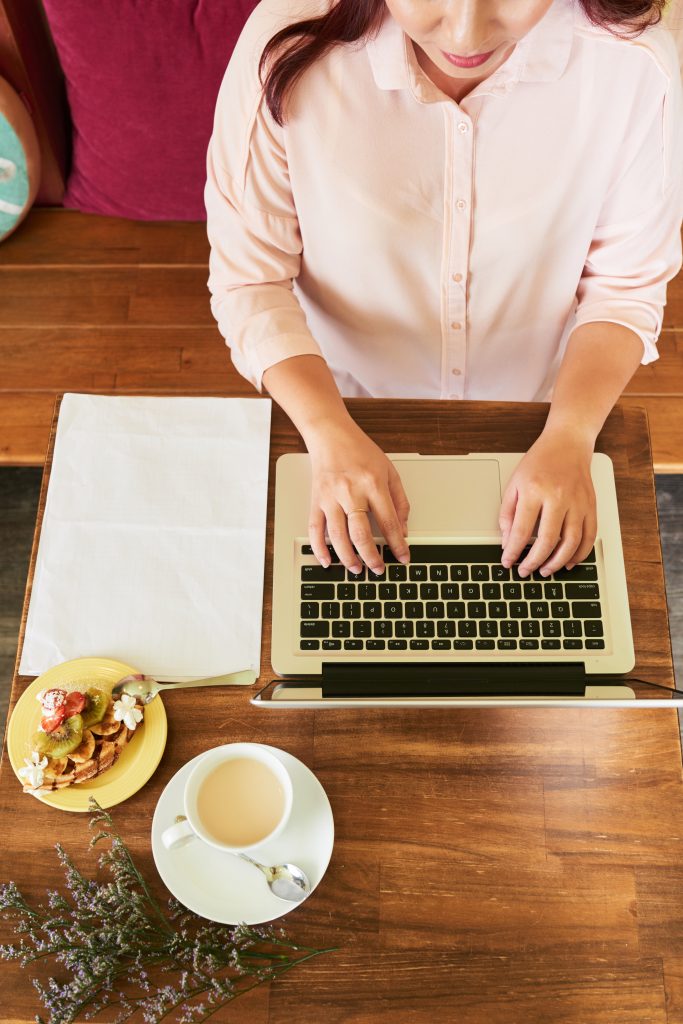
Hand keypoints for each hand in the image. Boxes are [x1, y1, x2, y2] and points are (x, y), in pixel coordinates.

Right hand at [306, 420, 410, 573]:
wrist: (330, 435)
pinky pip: (315, 528)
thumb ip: (399, 501)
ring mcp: (330, 497)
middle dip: (371, 557)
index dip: (397, 544)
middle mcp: (350, 491)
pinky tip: (327, 560)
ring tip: (356, 569)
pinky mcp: (315, 500)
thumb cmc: (360, 451)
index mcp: (373, 484)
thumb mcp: (389, 471)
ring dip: (348, 557)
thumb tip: (402, 529)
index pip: (388, 521)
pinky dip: (319, 548)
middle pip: (361, 533)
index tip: (403, 557)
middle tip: (378, 570)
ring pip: (337, 536)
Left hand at [498, 429, 596, 576]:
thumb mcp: (514, 483)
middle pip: (548, 540)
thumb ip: (508, 513)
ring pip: (571, 542)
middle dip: (535, 561)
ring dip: (557, 562)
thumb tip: (507, 540)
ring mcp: (578, 502)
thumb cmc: (540, 461)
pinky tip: (569, 561)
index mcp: (535, 491)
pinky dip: (580, 553)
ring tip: (546, 571)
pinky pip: (589, 536)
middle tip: (526, 571)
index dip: (513, 551)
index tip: (508, 562)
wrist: (568, 443)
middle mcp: (558, 497)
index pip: (521, 531)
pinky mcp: (591, 505)